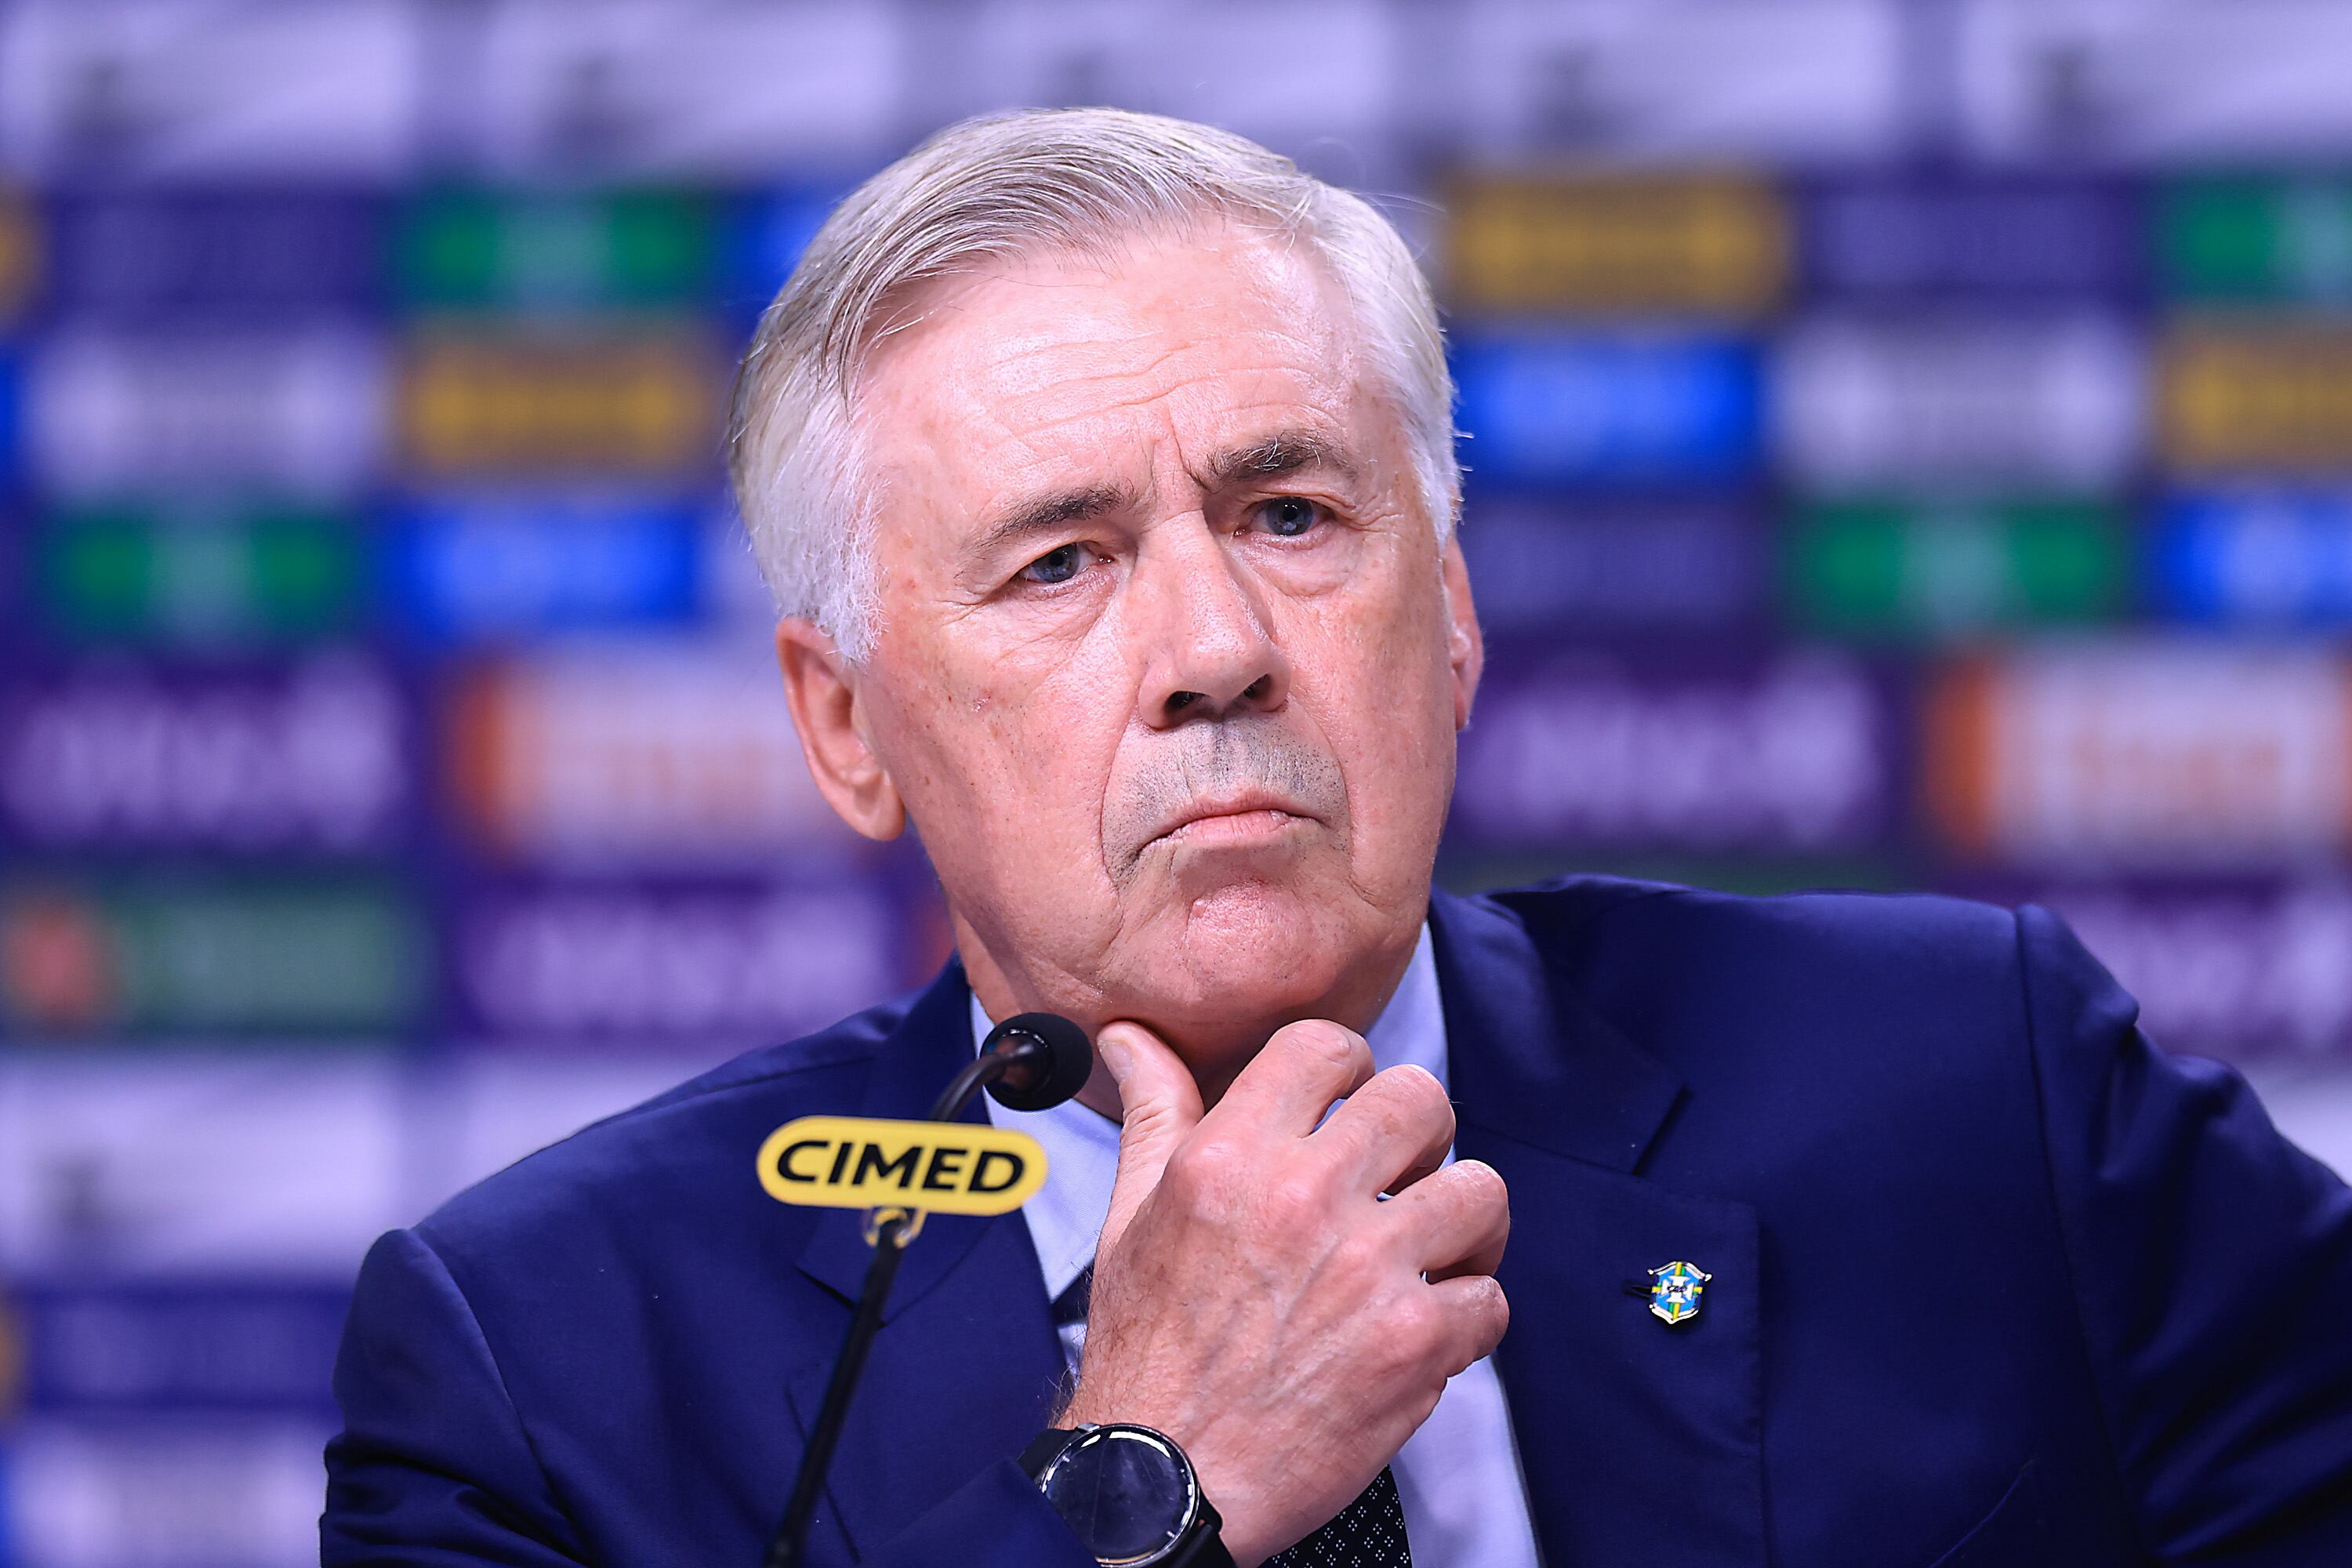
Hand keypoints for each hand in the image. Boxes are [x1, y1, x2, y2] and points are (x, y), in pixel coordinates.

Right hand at [1058, 1018, 1509, 1566]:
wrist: (1164, 1479)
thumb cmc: (1149, 1354)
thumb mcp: (1132, 1215)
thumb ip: (1156, 1114)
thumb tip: (1134, 1038)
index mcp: (1233, 1158)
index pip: (1326, 1047)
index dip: (1351, 1068)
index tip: (1352, 1101)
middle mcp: (1304, 1199)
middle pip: (1421, 1100)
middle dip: (1421, 1135)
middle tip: (1403, 1175)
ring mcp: (1369, 1270)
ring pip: (1479, 1190)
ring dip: (1463, 1222)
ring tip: (1433, 1250)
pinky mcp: (1414, 1344)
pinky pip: (1489, 1297)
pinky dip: (1467, 1316)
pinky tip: (1427, 1328)